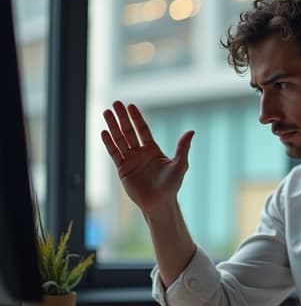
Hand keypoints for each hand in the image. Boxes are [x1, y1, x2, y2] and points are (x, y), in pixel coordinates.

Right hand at [101, 100, 194, 214]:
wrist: (160, 202)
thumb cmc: (172, 185)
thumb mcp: (180, 164)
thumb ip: (183, 147)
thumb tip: (191, 131)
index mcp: (152, 149)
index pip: (142, 129)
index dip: (136, 117)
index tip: (130, 105)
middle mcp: (140, 153)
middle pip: (129, 131)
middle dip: (122, 117)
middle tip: (115, 103)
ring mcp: (130, 160)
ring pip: (119, 140)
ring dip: (113, 126)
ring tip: (106, 112)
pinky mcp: (122, 169)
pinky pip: (114, 153)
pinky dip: (109, 143)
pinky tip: (104, 132)